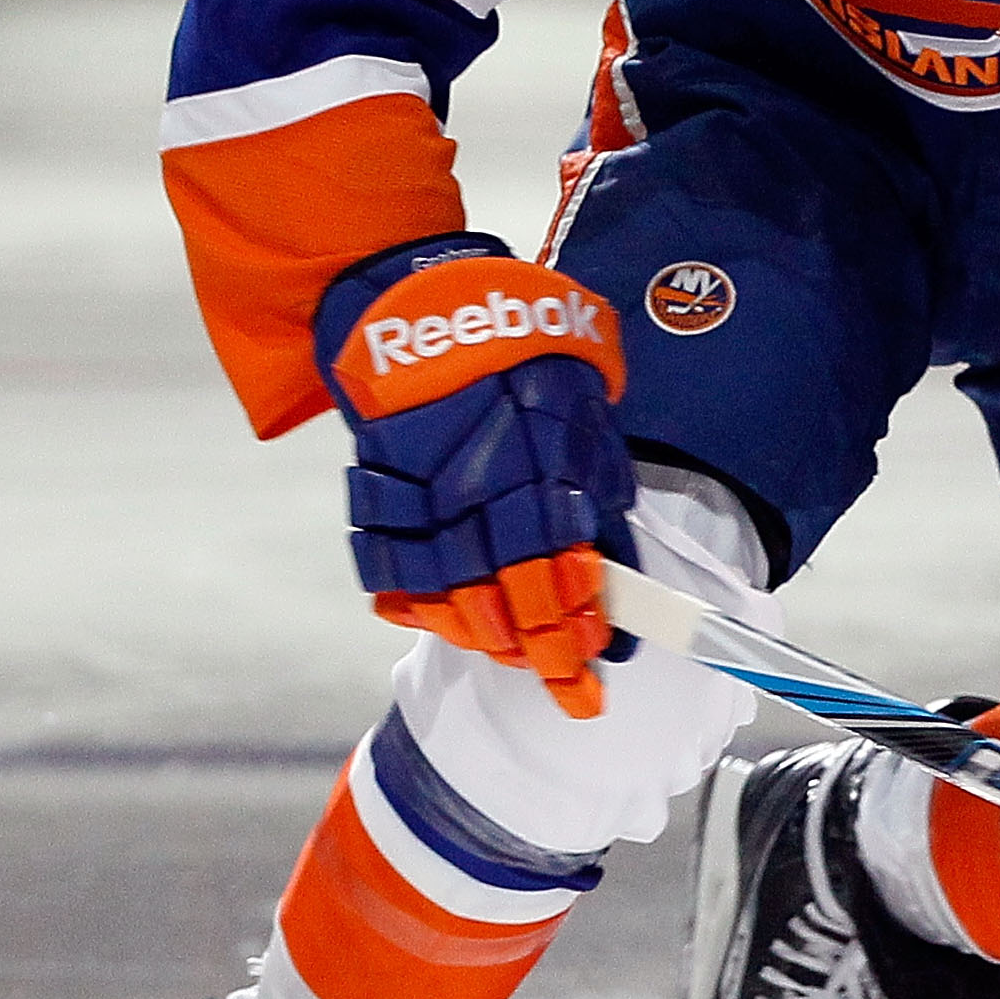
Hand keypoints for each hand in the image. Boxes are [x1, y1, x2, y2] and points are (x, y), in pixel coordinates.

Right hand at [315, 234, 637, 717]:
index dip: (581, 629)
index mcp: (542, 465)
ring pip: (453, 598)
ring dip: (491, 638)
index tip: (597, 669)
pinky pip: (393, 574)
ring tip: (520, 656)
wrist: (425, 307)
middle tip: (571, 692)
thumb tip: (621, 577)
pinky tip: (454, 624)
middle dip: (545, 655)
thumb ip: (601, 499)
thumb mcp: (587, 416)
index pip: (566, 571)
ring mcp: (423, 497)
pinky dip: (423, 608)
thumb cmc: (523, 362)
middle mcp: (481, 489)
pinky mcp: (378, 497)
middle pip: (513, 597)